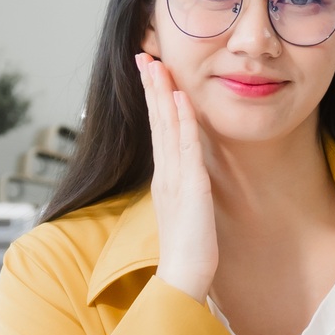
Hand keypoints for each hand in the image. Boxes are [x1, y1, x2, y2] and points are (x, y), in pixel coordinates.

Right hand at [136, 53, 216, 300]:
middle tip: (144, 55)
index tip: (150, 73)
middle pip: (156, 121)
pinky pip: (185, 147)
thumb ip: (185, 191)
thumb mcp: (185, 212)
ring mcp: (175, 179)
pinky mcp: (190, 188)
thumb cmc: (187, 251)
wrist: (183, 278)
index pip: (157, 130)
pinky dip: (182, 121)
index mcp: (164, 178)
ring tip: (158, 65)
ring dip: (163, 94)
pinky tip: (180, 99)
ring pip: (167, 127)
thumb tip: (186, 177)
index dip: (153, 100)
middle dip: (151, 87)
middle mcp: (165, 173)